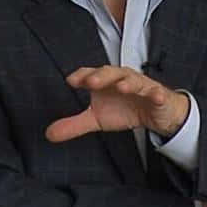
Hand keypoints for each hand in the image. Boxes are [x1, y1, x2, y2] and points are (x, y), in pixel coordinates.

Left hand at [45, 66, 189, 141]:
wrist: (155, 114)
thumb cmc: (125, 109)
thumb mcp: (97, 119)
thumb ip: (74, 124)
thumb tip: (49, 134)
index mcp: (105, 82)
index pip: (91, 74)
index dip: (82, 75)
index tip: (71, 81)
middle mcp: (122, 79)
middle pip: (111, 72)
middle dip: (102, 75)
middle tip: (92, 82)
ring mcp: (141, 86)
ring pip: (134, 80)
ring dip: (128, 82)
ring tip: (121, 87)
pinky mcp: (157, 95)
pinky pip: (157, 93)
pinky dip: (156, 94)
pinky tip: (155, 96)